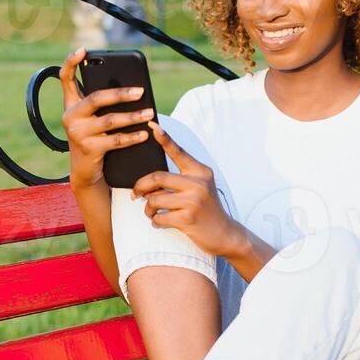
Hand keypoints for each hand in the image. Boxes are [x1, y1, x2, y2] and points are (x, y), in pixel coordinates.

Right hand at [59, 46, 155, 190]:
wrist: (85, 171)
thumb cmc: (94, 137)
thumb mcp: (92, 119)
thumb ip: (101, 104)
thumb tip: (132, 90)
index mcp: (70, 104)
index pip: (65, 78)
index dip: (71, 62)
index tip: (83, 50)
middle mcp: (70, 116)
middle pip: (96, 99)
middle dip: (120, 94)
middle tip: (141, 91)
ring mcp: (77, 133)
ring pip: (109, 120)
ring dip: (133, 116)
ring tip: (150, 112)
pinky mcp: (88, 149)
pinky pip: (114, 140)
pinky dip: (132, 137)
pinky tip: (145, 133)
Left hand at [131, 120, 247, 259]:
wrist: (224, 234)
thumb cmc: (207, 209)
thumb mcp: (200, 187)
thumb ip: (179, 180)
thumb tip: (148, 182)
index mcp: (200, 172)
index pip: (179, 152)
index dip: (164, 139)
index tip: (153, 125)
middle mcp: (198, 184)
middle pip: (157, 177)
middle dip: (140, 186)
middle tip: (135, 194)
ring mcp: (193, 201)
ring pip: (154, 200)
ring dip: (148, 209)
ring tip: (152, 213)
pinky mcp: (187, 218)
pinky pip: (158, 218)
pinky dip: (155, 222)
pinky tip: (160, 222)